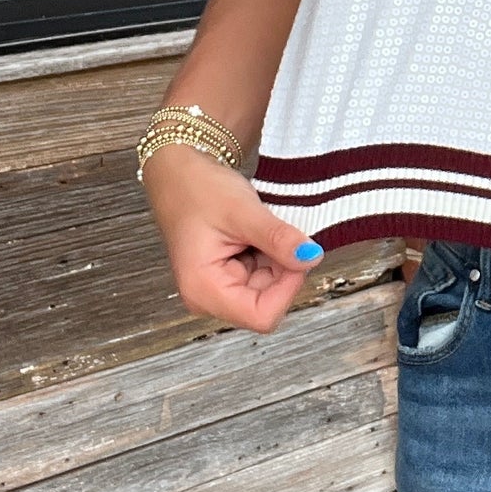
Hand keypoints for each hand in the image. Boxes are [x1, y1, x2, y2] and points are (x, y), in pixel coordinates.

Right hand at [146, 144, 323, 333]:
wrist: (178, 175)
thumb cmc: (198, 190)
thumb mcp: (243, 211)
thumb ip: (278, 238)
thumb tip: (312, 258)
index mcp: (204, 291)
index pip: (263, 316)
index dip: (287, 287)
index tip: (293, 252)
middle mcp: (209, 298)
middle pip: (268, 304)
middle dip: (281, 269)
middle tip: (272, 233)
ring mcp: (219, 290)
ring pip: (270, 290)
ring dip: (276, 260)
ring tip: (258, 231)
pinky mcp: (228, 279)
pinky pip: (263, 277)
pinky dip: (270, 256)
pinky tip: (255, 235)